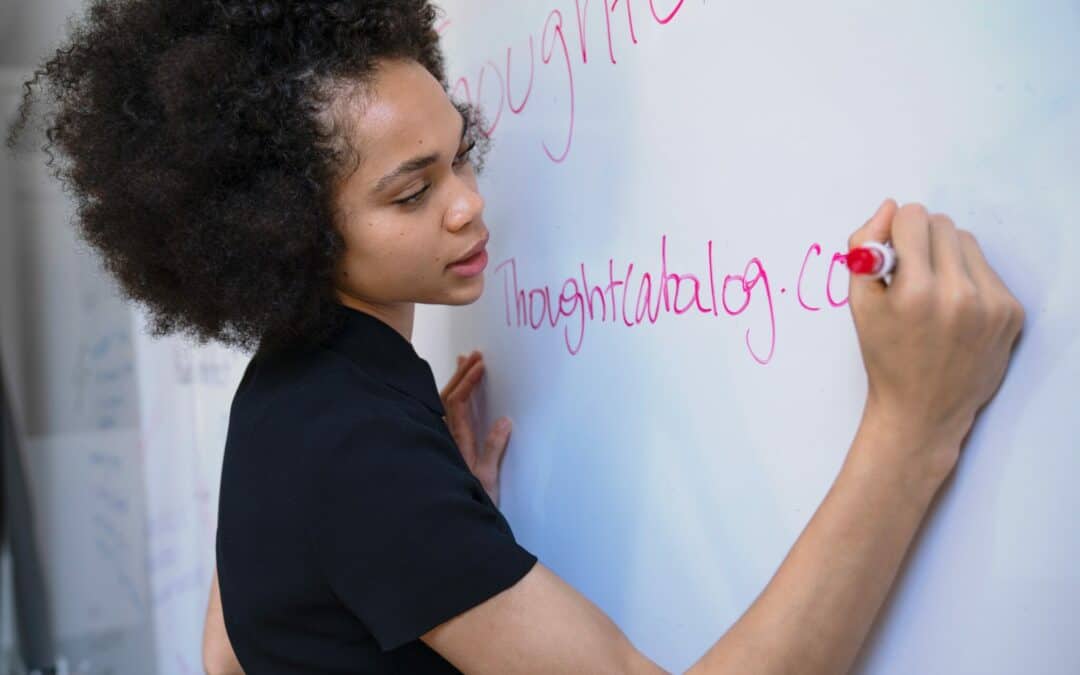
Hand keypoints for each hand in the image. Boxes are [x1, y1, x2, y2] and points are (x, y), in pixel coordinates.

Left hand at [440, 351, 512, 506]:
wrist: (455, 524)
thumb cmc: (471, 502)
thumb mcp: (487, 479)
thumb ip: (493, 449)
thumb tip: (504, 420)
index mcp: (455, 442)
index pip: (457, 403)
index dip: (467, 382)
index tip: (480, 365)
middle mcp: (445, 439)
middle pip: (447, 398)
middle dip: (461, 375)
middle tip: (474, 355)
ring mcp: (444, 442)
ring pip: (442, 405)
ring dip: (454, 383)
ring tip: (463, 363)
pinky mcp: (446, 448)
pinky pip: (444, 415)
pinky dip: (451, 397)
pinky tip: (455, 393)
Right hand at [847, 199, 1024, 482]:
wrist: (922, 411)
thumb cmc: (885, 356)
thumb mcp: (858, 303)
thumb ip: (864, 247)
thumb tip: (890, 207)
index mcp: (914, 292)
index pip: (912, 217)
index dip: (894, 231)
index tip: (890, 253)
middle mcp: (957, 294)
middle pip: (941, 224)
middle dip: (920, 240)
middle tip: (909, 273)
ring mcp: (990, 304)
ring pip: (966, 241)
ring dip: (946, 256)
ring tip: (932, 291)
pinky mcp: (1011, 313)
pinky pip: (987, 269)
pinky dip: (967, 279)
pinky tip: (954, 310)